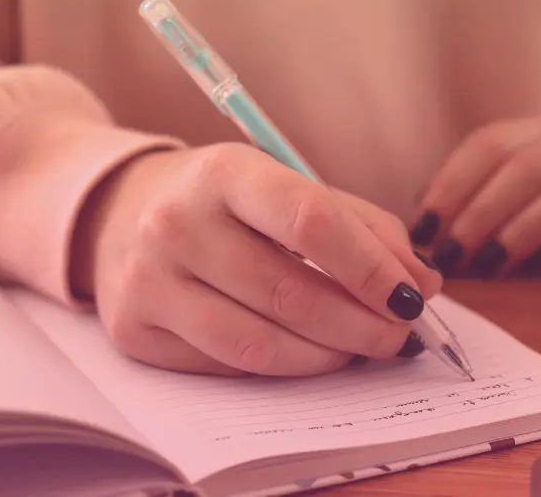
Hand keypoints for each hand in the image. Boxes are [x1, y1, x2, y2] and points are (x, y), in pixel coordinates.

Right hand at [71, 143, 442, 376]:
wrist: (118, 210)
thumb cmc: (225, 201)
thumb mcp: (287, 186)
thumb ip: (361, 227)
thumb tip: (421, 282)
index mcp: (224, 173)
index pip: (310, 221)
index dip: (370, 266)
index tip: (411, 296)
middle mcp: (176, 224)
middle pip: (291, 294)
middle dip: (361, 324)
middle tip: (400, 336)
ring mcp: (147, 281)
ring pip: (260, 343)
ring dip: (328, 356)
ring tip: (360, 349)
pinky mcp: (134, 331)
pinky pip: (226, 366)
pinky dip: (281, 367)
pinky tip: (308, 354)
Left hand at [409, 117, 540, 277]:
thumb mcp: (529, 162)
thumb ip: (483, 183)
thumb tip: (425, 213)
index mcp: (540, 125)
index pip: (487, 146)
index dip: (450, 184)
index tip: (422, 227)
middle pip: (517, 170)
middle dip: (477, 217)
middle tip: (447, 258)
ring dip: (514, 236)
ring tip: (488, 267)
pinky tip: (539, 268)